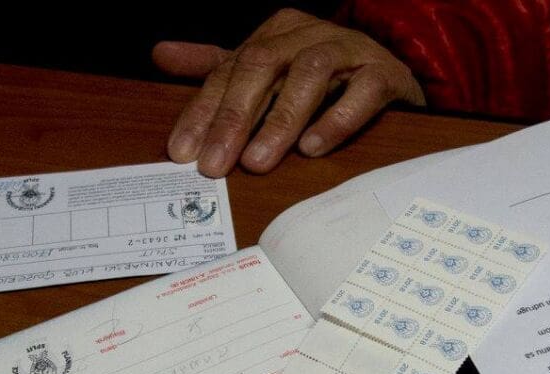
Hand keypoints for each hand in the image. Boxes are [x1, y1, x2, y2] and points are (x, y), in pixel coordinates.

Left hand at [153, 8, 424, 176]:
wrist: (390, 76)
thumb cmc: (321, 78)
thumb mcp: (266, 71)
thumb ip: (216, 67)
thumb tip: (159, 55)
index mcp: (276, 33)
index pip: (230, 71)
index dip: (203, 111)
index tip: (183, 153)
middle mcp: (309, 35)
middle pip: (263, 67)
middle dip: (235, 118)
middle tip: (215, 165)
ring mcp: (349, 51)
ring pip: (309, 75)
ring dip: (280, 120)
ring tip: (258, 162)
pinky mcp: (384, 74)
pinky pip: (362, 92)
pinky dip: (337, 119)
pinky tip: (313, 148)